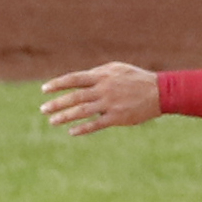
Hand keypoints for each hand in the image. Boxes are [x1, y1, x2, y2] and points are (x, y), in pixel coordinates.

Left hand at [41, 62, 160, 135]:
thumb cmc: (135, 79)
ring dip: (65, 116)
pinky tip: (71, 132)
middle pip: (75, 97)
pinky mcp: (117, 118)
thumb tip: (78, 79)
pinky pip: (96, 124)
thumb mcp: (116, 69)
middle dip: (57, 103)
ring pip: (82, 111)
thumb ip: (97, 73)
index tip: (44, 90)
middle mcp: (103, 90)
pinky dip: (82, 128)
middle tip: (42, 109)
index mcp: (101, 76)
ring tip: (52, 121)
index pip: (74, 79)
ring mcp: (110, 104)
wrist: (159, 92)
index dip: (57, 84)